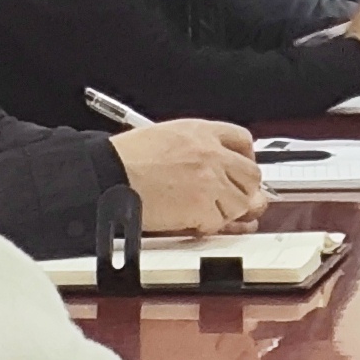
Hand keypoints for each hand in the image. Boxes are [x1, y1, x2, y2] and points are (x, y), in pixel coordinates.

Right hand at [112, 119, 268, 235]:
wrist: (108, 174)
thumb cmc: (125, 159)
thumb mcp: (164, 137)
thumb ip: (194, 149)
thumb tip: (212, 167)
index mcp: (200, 131)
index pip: (242, 140)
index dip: (246, 158)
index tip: (240, 169)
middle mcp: (211, 153)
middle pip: (251, 174)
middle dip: (245, 190)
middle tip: (231, 199)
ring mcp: (210, 180)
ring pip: (242, 202)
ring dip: (228, 212)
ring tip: (206, 212)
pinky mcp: (203, 206)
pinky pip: (220, 223)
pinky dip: (207, 227)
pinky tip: (191, 222)